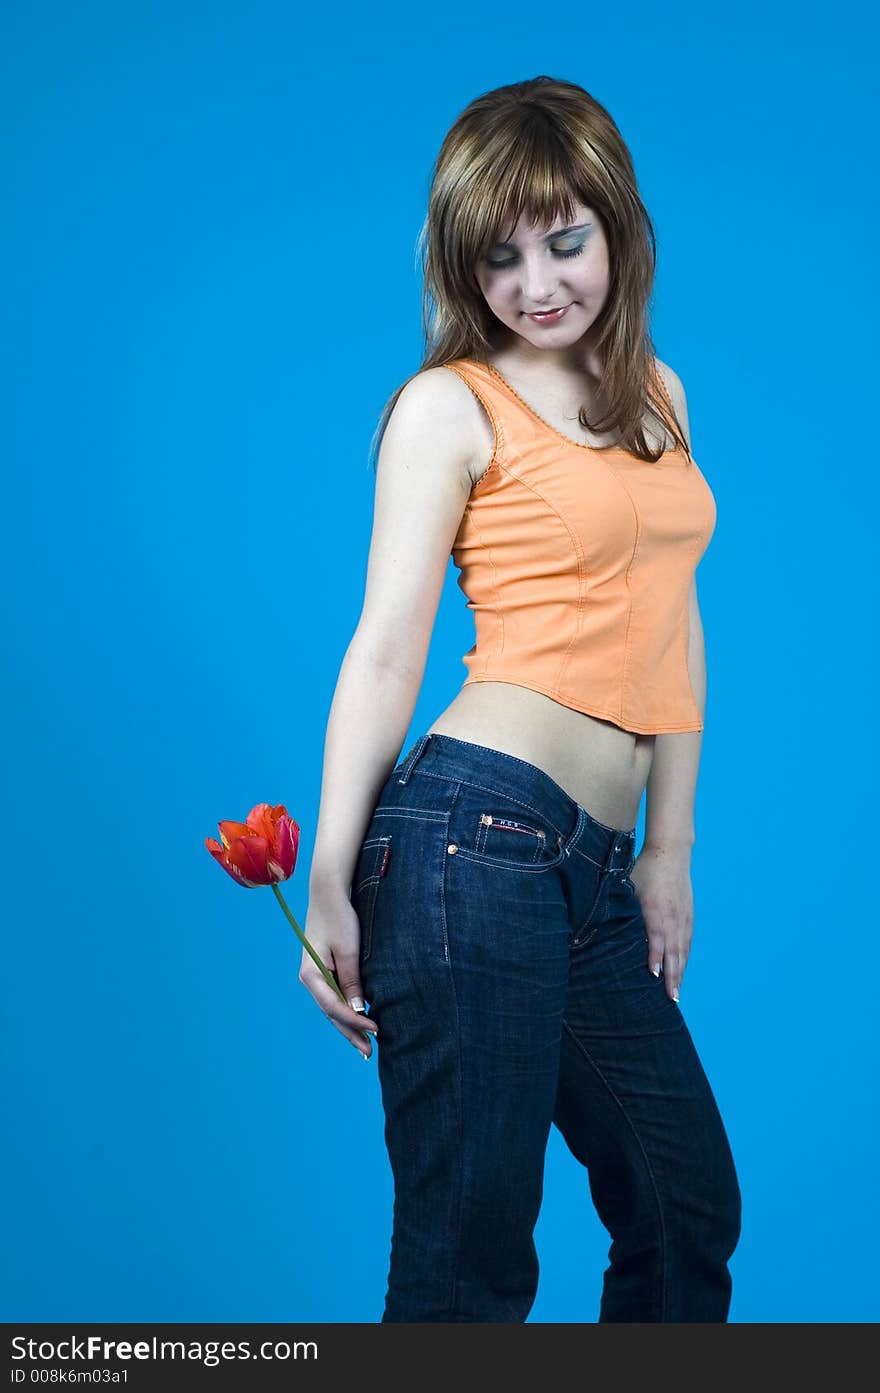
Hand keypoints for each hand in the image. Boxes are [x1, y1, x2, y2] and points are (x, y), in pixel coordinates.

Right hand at [300, 889, 379, 1058]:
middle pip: (331, 1013)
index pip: (334, 1007)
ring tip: (365, 1044)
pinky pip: (334, 995)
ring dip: (348, 1025)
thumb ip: (352, 981)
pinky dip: (347, 1009)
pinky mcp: (323, 969)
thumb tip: (357, 1010)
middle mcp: (310, 978)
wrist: (328, 893)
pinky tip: (358, 1019)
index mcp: (311, 974)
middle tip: (369, 1052)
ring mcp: (315, 975)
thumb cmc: (339, 918)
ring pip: (332, 1007)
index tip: (376, 1030)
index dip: (355, 1022)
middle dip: (350, 1033)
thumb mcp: (348, 949)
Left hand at [629, 845, 693, 1003]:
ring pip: (682, 949)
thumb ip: (619, 907)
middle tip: (670, 999)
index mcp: (656, 909)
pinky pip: (687, 941)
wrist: (671, 851)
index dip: (655, 958)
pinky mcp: (689, 915)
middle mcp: (673, 916)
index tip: (653, 976)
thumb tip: (599, 924)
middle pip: (673, 951)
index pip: (657, 939)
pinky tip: (681, 970)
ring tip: (676, 993)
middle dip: (672, 976)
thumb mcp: (628, 885)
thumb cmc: (645, 869)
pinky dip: (684, 958)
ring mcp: (683, 916)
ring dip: (680, 972)